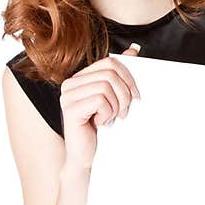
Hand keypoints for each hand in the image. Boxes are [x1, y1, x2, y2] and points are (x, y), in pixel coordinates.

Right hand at [59, 44, 140, 170]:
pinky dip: (108, 114)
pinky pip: (100, 100)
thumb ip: (121, 74)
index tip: (136, 97)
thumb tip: (134, 49)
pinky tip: (101, 124)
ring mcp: (67, 95)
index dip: (129, 78)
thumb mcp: (116, 97)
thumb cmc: (103, 127)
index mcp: (81, 77)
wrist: (88, 156)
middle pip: (110, 73)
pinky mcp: (70, 108)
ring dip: (116, 106)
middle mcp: (71, 83)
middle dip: (125, 93)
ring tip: (112, 118)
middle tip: (124, 112)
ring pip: (106, 86)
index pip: (111, 62)